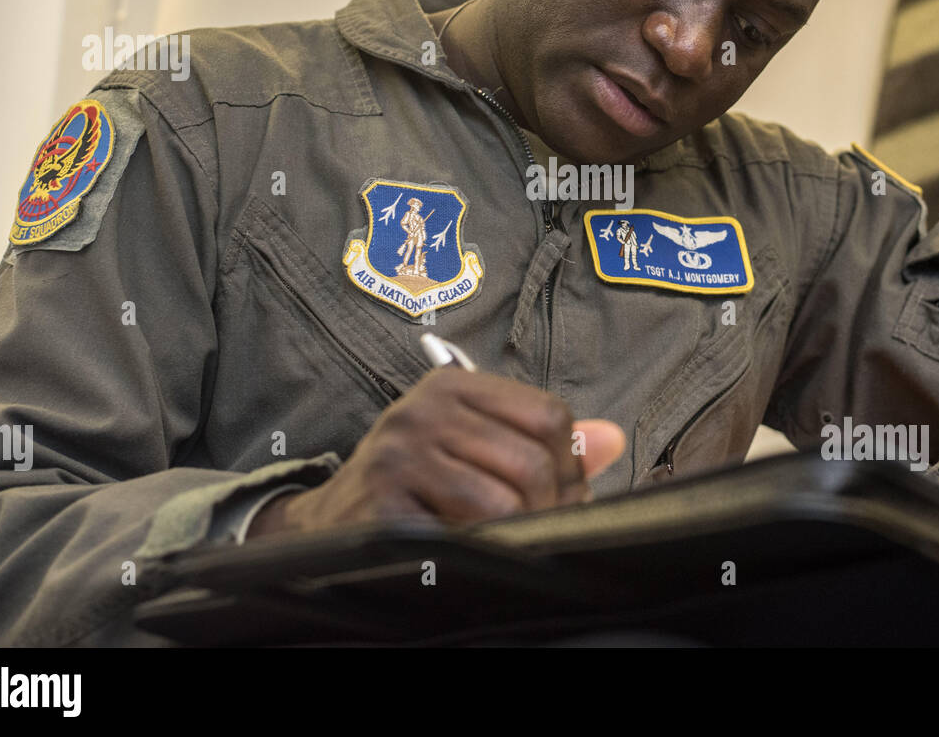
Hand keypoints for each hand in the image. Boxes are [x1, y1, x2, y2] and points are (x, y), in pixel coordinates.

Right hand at [247, 367, 624, 538]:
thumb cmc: (410, 480)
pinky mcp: (383, 507)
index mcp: (452, 386)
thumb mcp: (471, 443)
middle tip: (542, 527)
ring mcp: (400, 457)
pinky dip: (479, 551)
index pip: (547, 414)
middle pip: (532, 461)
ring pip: (504, 503)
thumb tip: (610, 439)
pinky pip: (464, 535)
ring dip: (517, 534)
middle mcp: (423, 412)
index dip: (570, 463)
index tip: (566, 492)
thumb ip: (541, 440)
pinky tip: (467, 548)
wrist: (328, 522)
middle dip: (551, 506)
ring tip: (506, 540)